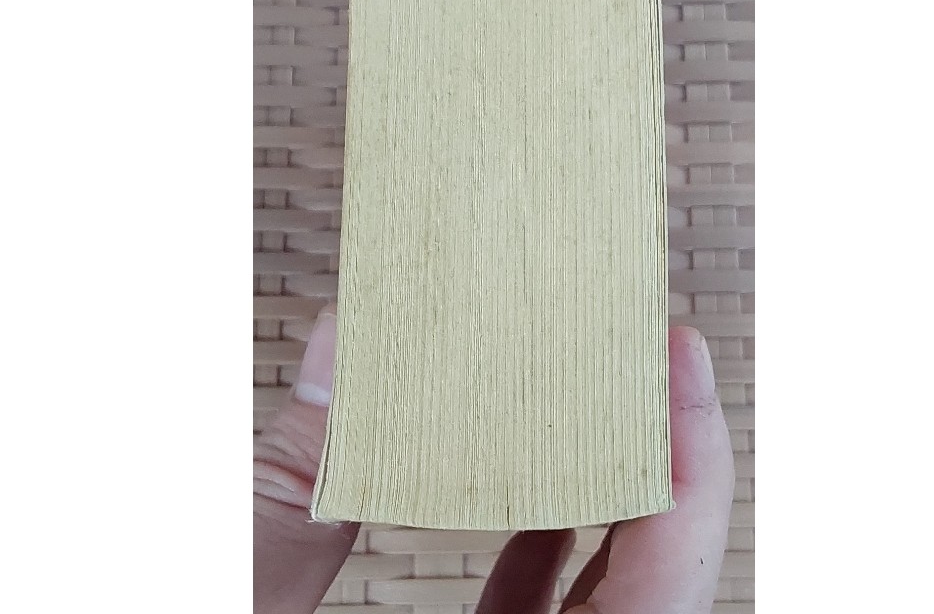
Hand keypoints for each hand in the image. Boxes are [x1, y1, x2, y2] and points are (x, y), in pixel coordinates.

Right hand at [254, 306, 733, 612]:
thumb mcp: (243, 607)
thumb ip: (291, 491)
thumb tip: (339, 346)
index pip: (661, 602)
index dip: (690, 482)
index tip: (682, 370)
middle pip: (654, 588)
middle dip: (664, 468)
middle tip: (651, 360)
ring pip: (608, 602)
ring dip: (615, 495)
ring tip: (608, 397)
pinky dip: (552, 541)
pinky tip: (533, 480)